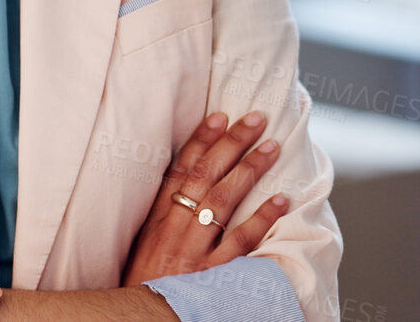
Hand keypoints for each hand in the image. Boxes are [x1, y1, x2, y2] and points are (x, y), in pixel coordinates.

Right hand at [121, 111, 290, 286]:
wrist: (139, 319)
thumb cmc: (144, 283)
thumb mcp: (144, 244)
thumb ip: (163, 213)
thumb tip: (185, 181)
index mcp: (156, 219)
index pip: (180, 170)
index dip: (201, 141)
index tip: (220, 116)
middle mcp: (174, 230)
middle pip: (204, 177)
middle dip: (231, 144)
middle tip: (255, 119)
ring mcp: (193, 251)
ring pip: (222, 201)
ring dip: (248, 170)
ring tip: (271, 147)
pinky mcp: (210, 276)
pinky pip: (239, 242)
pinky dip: (261, 219)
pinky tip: (280, 200)